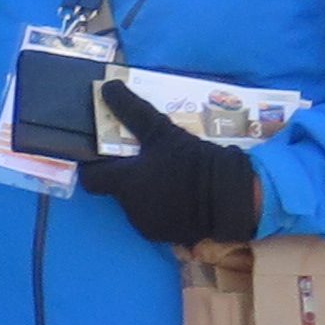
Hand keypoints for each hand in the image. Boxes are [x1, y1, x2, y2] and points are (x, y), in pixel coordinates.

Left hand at [78, 85, 262, 246]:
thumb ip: (132, 111)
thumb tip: (107, 87)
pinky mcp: (170, 238)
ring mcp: (150, 226)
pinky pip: (159, 219)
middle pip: (117, 191)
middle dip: (128, 177)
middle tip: (149, 160)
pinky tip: (182, 193)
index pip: (91, 179)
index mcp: (124, 184)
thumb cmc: (194, 162)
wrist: (234, 197)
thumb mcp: (162, 131)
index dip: (94, 167)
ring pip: (138, 205)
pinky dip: (164, 207)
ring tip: (170, 176)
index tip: (105, 156)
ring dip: (147, 193)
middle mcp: (131, 209)